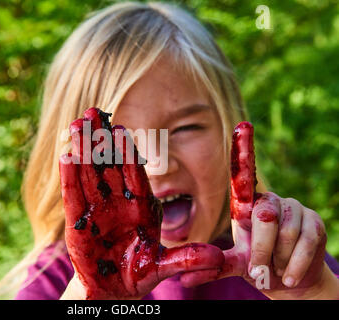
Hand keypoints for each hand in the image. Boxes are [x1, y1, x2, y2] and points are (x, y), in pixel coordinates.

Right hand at [59, 108, 223, 299]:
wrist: (114, 290)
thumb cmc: (139, 272)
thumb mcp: (163, 266)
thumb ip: (185, 259)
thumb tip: (215, 258)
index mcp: (140, 206)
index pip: (133, 173)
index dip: (126, 152)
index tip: (121, 129)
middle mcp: (116, 204)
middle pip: (107, 166)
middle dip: (100, 141)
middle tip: (92, 113)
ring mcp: (96, 213)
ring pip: (88, 175)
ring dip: (81, 150)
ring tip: (76, 124)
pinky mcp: (78, 227)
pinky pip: (74, 198)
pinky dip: (70, 178)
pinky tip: (66, 155)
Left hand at [181, 121, 338, 298]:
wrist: (290, 279)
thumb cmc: (258, 265)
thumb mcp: (235, 264)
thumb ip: (213, 266)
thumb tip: (184, 278)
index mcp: (247, 205)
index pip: (244, 175)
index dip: (244, 150)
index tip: (242, 126)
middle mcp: (269, 200)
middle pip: (263, 216)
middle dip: (260, 249)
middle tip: (258, 269)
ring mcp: (293, 209)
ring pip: (285, 232)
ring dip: (278, 260)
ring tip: (275, 268)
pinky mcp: (314, 222)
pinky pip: (306, 242)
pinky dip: (295, 265)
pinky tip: (288, 275)